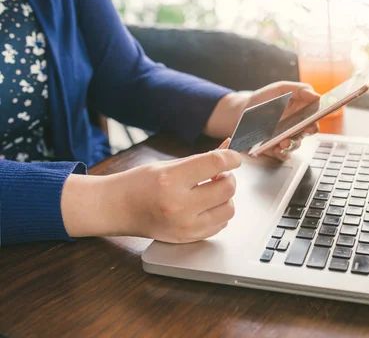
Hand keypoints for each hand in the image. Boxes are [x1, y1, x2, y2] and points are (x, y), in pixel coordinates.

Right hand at [61, 145, 241, 243]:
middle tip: (217, 175)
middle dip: (228, 177)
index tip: (234, 157)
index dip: (232, 157)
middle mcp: (179, 205)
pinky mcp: (187, 238)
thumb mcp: (168, 164)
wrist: (116, 209)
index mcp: (171, 180)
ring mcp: (184, 225)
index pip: (216, 164)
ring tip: (210, 192)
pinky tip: (204, 207)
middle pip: (227, 188)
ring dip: (225, 198)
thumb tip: (228, 149)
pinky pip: (220, 225)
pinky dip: (217, 214)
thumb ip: (200, 160)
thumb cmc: (139, 184)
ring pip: (229, 209)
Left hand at [205, 81, 319, 160]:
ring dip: (292, 144)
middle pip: (308, 132)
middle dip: (307, 132)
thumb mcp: (281, 89)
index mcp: (301, 111)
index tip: (315, 120)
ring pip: (296, 144)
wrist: (242, 111)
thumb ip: (300, 90)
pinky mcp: (276, 147)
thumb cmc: (264, 99)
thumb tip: (317, 96)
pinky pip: (283, 154)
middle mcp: (296, 126)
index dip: (318, 119)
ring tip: (284, 142)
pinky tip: (276, 149)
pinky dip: (281, 153)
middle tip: (304, 129)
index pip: (315, 117)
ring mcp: (286, 137)